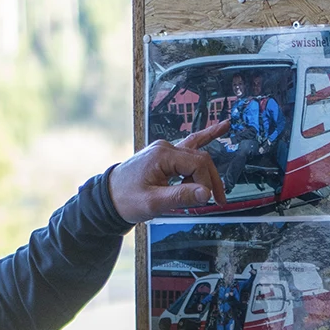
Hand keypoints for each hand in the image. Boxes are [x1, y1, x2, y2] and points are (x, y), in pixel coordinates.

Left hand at [107, 122, 229, 222]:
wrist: (108, 198)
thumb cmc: (125, 199)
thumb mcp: (153, 202)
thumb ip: (181, 196)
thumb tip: (206, 193)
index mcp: (162, 155)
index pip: (198, 164)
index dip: (206, 183)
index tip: (207, 200)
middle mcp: (165, 148)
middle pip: (201, 159)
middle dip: (211, 180)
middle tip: (219, 200)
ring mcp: (164, 150)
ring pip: (197, 155)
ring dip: (207, 174)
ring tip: (216, 192)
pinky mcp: (164, 156)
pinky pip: (189, 145)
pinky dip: (206, 138)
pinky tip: (221, 127)